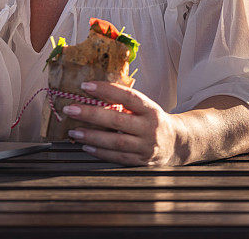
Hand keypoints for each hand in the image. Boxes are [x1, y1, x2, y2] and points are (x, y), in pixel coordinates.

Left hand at [63, 81, 183, 166]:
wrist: (177, 143)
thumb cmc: (153, 120)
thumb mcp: (144, 106)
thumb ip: (124, 101)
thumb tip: (94, 92)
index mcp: (150, 109)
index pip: (126, 96)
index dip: (105, 90)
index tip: (85, 86)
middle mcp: (149, 128)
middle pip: (117, 120)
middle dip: (91, 114)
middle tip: (70, 109)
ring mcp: (146, 147)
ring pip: (115, 142)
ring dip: (91, 136)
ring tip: (73, 131)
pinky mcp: (141, 162)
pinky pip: (117, 158)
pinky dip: (100, 152)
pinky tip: (86, 145)